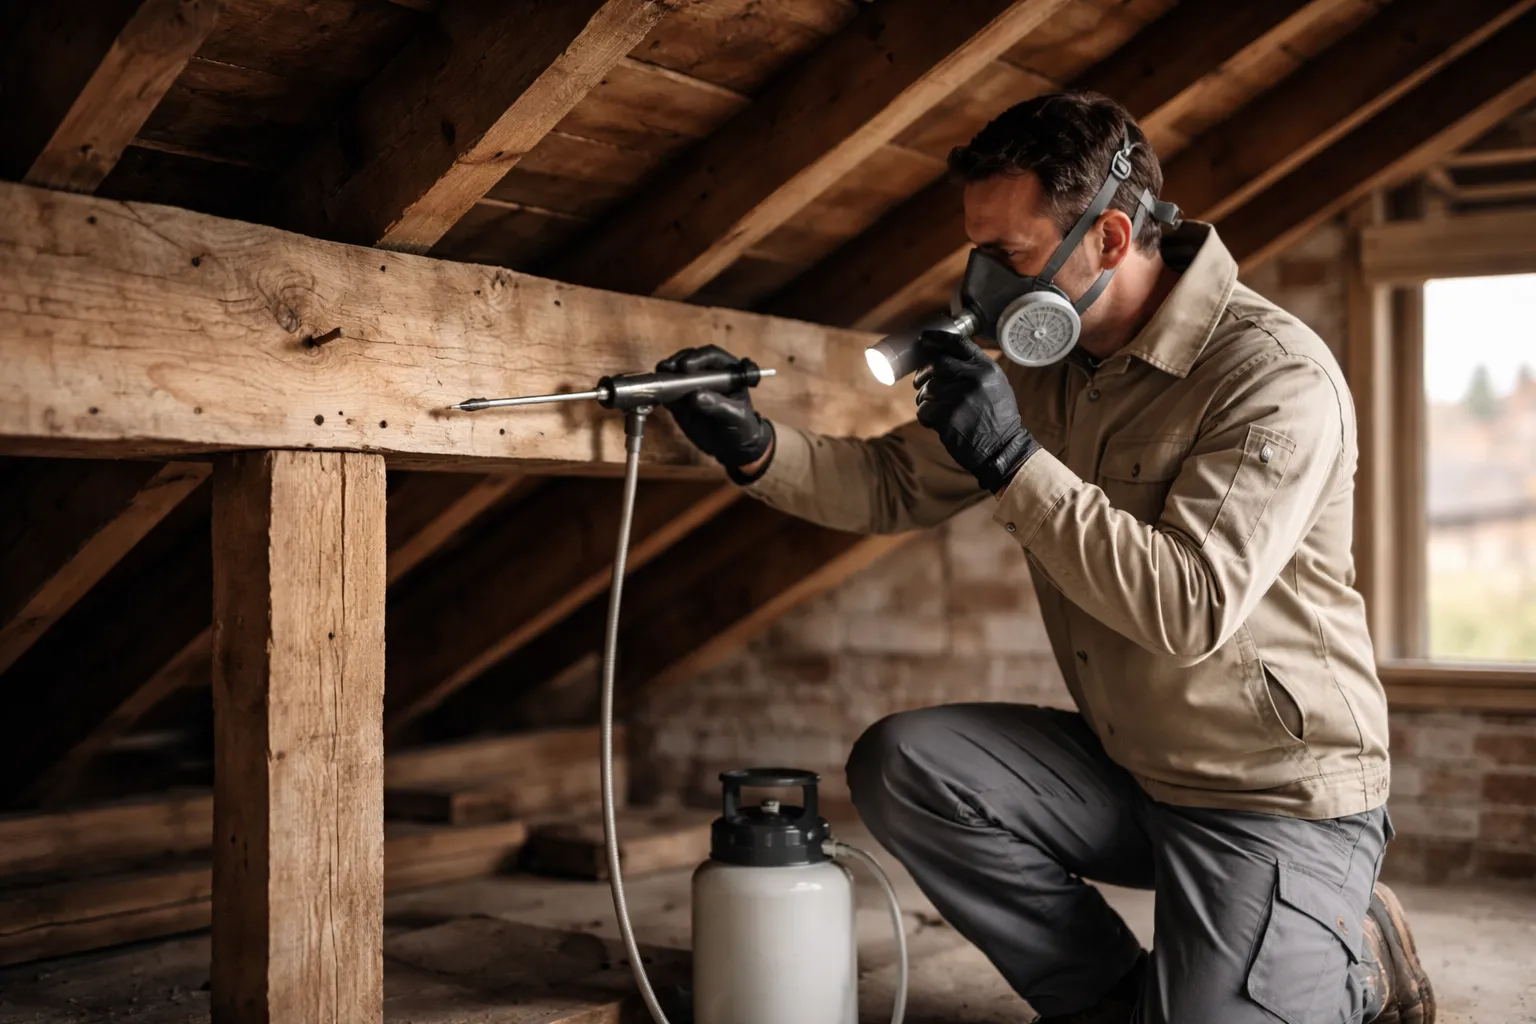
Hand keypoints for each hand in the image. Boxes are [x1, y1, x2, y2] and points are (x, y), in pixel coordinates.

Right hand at [656, 345, 774, 472]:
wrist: (733, 448)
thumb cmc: (742, 427)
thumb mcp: (735, 417)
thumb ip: (718, 405)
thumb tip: (695, 396)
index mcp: (727, 371)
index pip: (712, 356)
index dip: (698, 357)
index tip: (686, 367)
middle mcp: (707, 374)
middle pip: (689, 359)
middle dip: (677, 361)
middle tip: (668, 369)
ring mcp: (691, 386)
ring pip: (676, 372)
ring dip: (666, 373)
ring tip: (659, 378)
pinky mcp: (679, 400)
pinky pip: (667, 392)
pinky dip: (660, 391)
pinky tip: (655, 393)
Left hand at [914, 331, 1036, 493]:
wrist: (1001, 450)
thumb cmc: (996, 418)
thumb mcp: (995, 385)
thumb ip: (974, 369)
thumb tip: (943, 354)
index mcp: (987, 368)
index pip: (958, 344)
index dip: (938, 338)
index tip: (924, 338)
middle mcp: (973, 378)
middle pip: (936, 363)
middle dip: (923, 372)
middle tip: (919, 381)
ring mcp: (958, 397)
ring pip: (927, 389)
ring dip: (926, 399)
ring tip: (939, 410)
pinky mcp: (945, 416)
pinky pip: (923, 410)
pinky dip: (927, 417)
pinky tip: (940, 424)